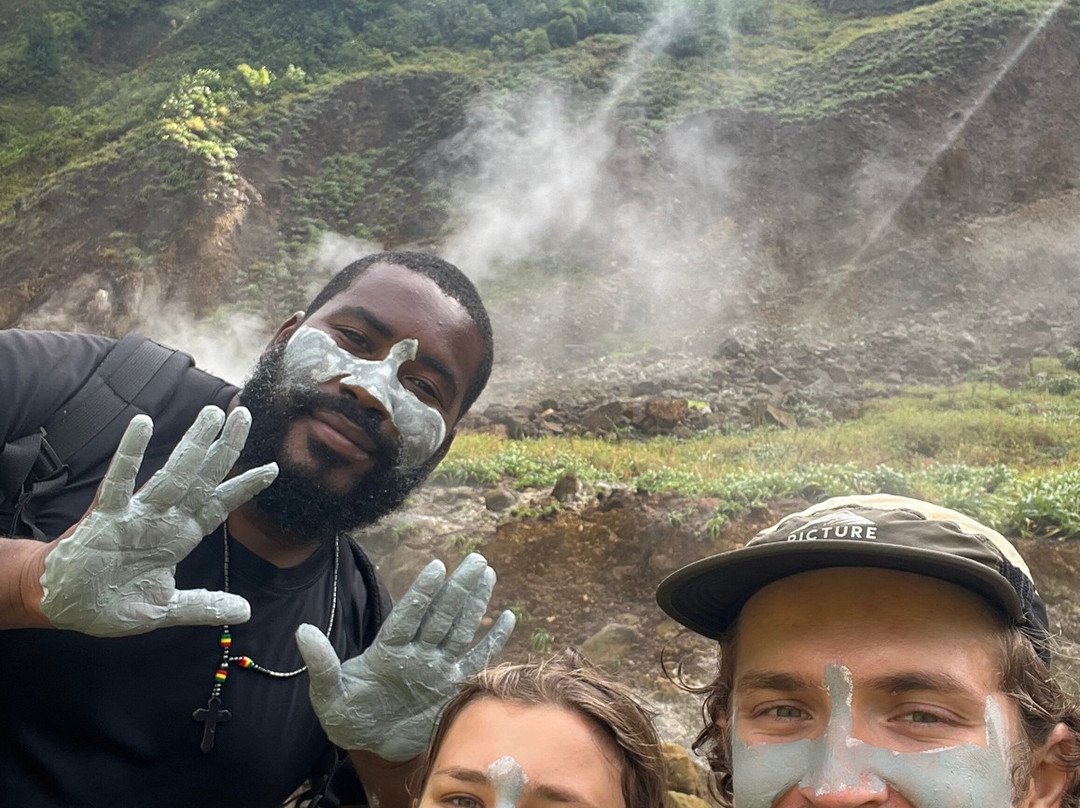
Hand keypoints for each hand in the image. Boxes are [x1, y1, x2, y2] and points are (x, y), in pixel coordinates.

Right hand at [38, 405, 277, 636]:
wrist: (64, 606)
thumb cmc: (112, 601)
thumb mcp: (167, 608)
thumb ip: (204, 606)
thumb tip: (245, 612)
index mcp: (180, 537)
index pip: (219, 505)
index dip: (244, 487)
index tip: (273, 468)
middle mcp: (165, 519)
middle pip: (203, 478)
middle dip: (226, 449)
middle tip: (245, 415)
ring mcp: (137, 514)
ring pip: (173, 473)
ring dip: (193, 444)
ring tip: (212, 415)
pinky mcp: (106, 516)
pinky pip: (120, 481)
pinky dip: (130, 453)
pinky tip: (142, 426)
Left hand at [296, 552, 515, 760]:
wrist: (367, 740)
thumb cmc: (345, 713)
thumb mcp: (327, 691)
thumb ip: (321, 662)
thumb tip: (302, 630)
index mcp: (387, 650)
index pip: (408, 616)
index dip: (422, 593)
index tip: (436, 566)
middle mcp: (415, 653)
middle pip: (440, 615)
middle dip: (457, 587)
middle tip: (475, 558)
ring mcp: (435, 667)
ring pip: (459, 629)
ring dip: (474, 602)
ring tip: (486, 572)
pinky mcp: (450, 686)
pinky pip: (476, 660)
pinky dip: (492, 641)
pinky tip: (507, 618)